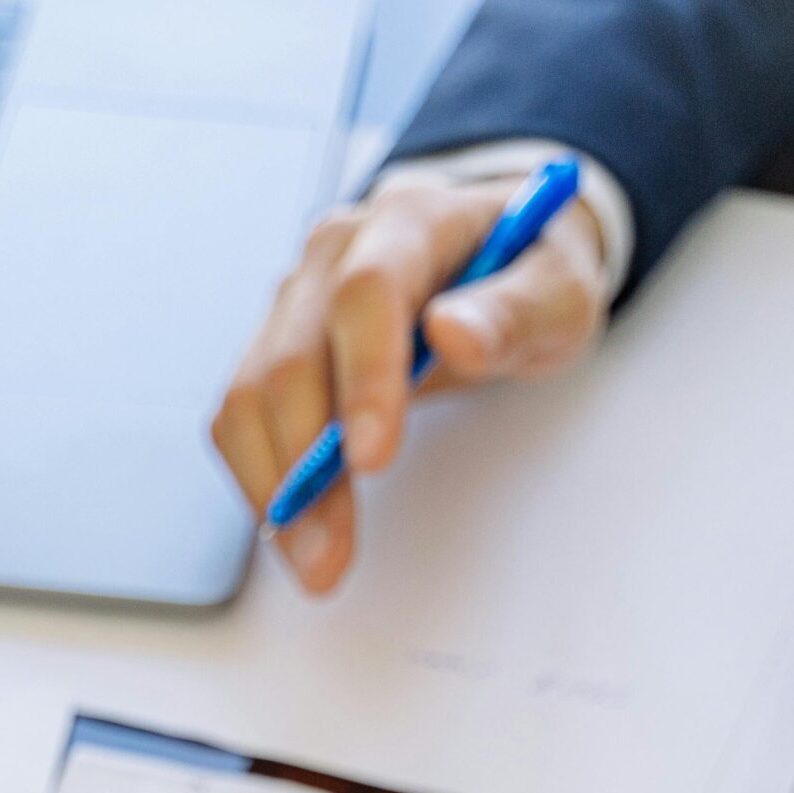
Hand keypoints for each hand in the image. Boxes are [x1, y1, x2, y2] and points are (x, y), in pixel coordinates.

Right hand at [214, 174, 609, 594]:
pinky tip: (295, 530)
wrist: (494, 259)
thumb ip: (519, 309)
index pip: (365, 294)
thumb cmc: (528, 278)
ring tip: (315, 561)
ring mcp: (294, 299)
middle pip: (292, 359)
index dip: (362, 378)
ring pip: (250, 397)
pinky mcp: (271, 346)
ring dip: (273, 489)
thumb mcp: (561, 291)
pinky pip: (240, 420)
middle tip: (331, 555)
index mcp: (409, 221)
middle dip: (305, 466)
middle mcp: (333, 253)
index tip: (371, 461)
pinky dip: (260, 481)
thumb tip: (454, 332)